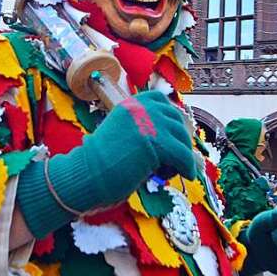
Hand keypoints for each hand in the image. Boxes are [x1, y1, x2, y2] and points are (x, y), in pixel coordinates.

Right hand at [17, 90, 194, 237]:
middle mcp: (140, 109)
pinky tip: (185, 175)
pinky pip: (183, 155)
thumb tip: (168, 138)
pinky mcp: (156, 141)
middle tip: (177, 158)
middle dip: (180, 138)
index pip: (159, 100)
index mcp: (129, 105)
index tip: (174, 133)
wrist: (88, 173)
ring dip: (181, 155)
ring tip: (170, 170)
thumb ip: (140, 129)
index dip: (170, 117)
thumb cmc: (100, 162)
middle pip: (175, 118)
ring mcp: (149, 123)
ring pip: (181, 138)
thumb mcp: (121, 135)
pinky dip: (188, 166)